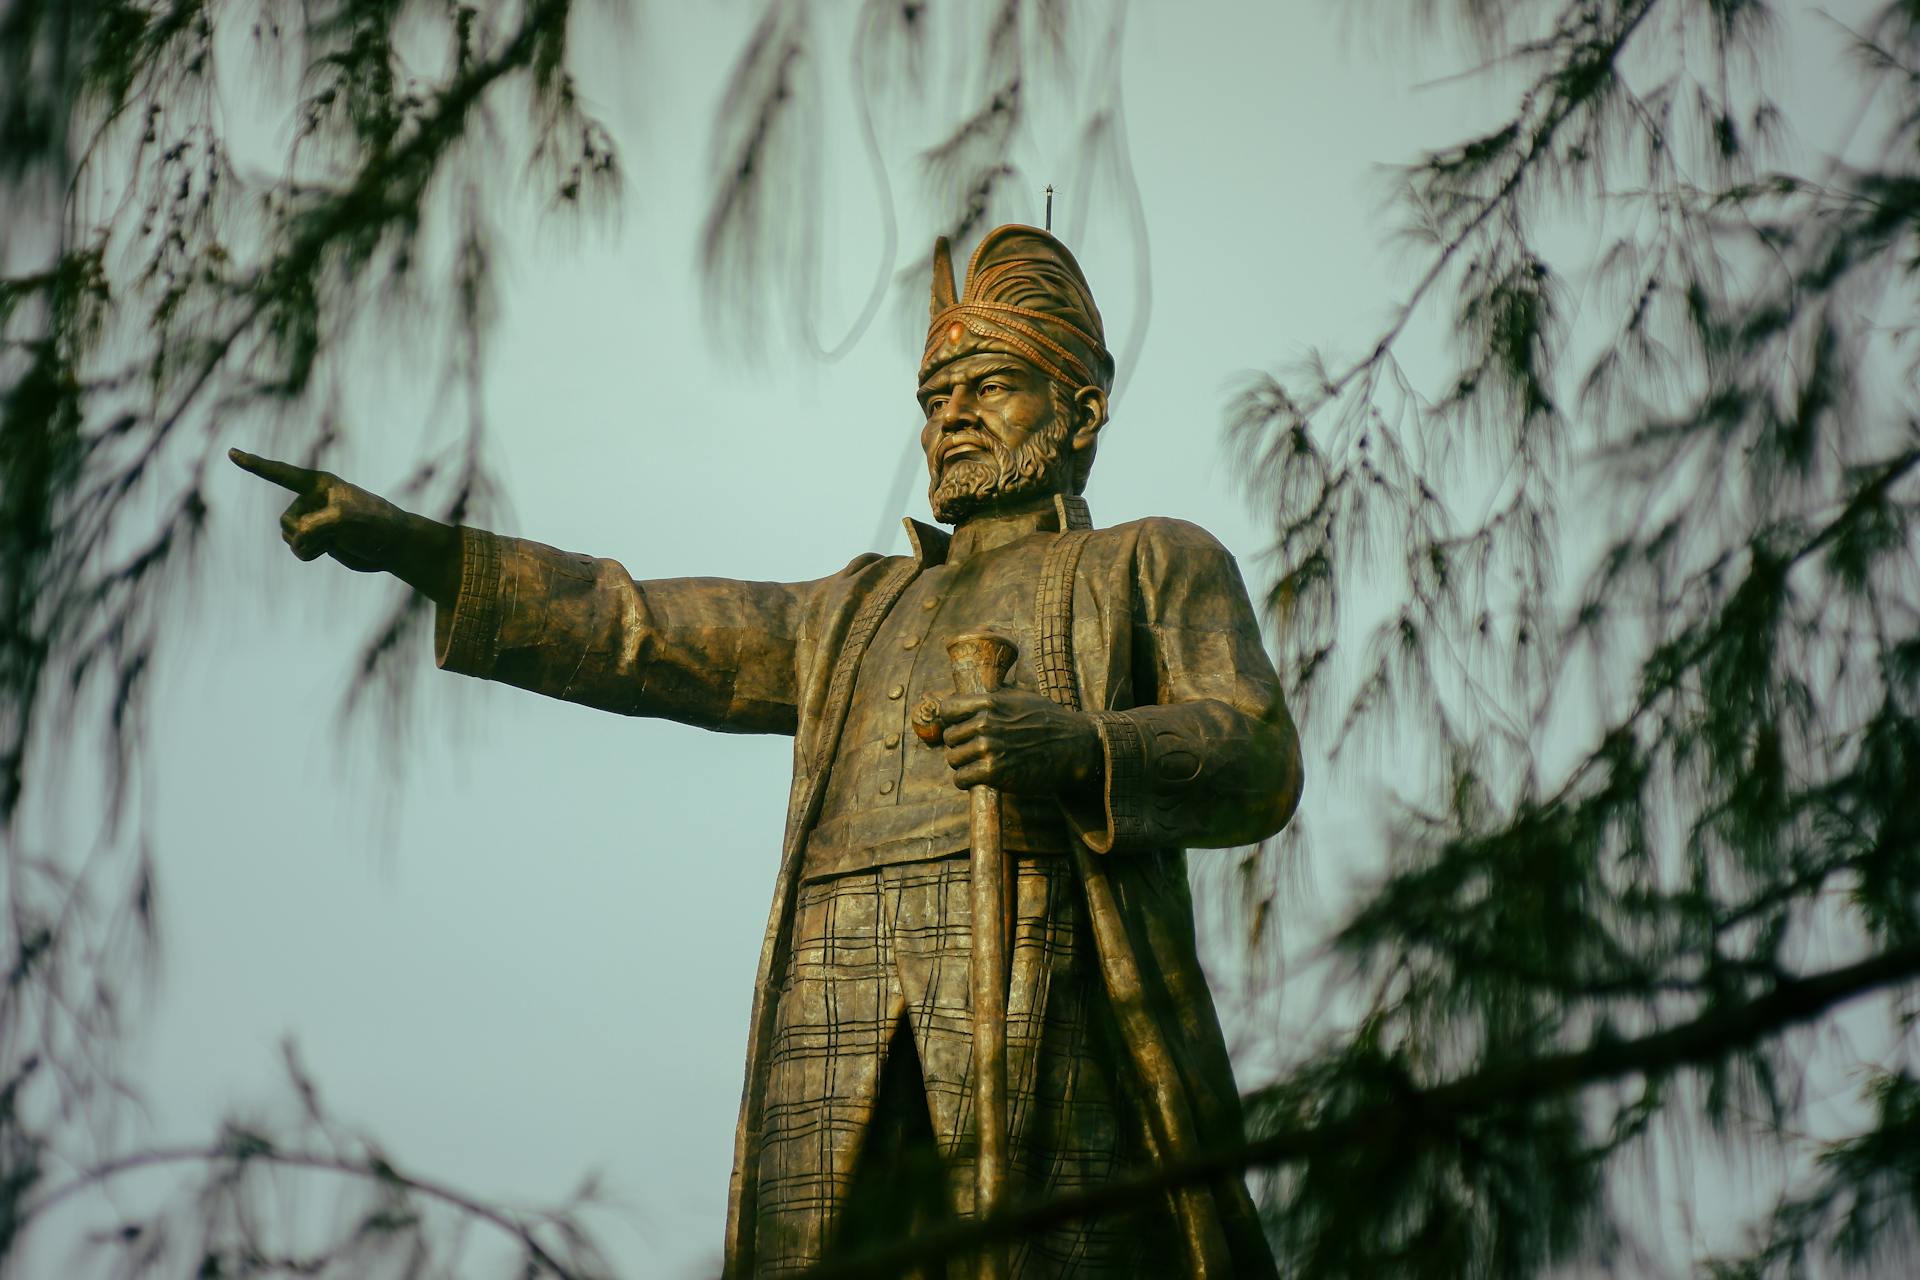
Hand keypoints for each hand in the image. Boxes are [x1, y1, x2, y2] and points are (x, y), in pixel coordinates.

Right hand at [229, 448, 460, 602]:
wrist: (392, 546)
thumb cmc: (374, 524)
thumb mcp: (343, 521)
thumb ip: (313, 527)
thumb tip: (296, 540)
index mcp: (319, 484)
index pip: (280, 473)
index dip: (255, 464)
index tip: (232, 452)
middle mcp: (312, 499)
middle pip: (285, 520)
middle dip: (301, 533)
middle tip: (329, 536)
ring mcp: (313, 518)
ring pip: (288, 535)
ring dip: (306, 546)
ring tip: (333, 543)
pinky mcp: (317, 537)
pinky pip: (297, 547)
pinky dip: (308, 553)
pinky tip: (329, 550)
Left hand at [924, 688, 1100, 794]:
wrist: (1073, 748)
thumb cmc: (1048, 721)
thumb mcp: (1020, 697)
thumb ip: (992, 697)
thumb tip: (963, 695)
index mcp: (990, 702)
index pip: (948, 709)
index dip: (951, 720)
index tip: (961, 727)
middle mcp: (985, 723)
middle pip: (949, 737)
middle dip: (961, 745)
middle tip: (978, 751)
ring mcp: (988, 748)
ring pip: (953, 759)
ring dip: (964, 764)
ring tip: (981, 764)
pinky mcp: (993, 772)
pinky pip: (961, 778)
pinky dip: (967, 780)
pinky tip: (981, 777)